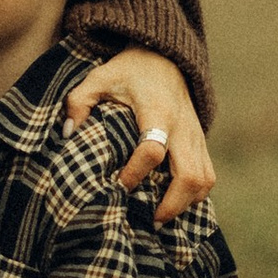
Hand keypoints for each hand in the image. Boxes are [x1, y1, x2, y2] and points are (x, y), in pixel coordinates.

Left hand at [68, 52, 213, 218]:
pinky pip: (208, 175)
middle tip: (151, 220)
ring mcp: (196, 136)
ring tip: (161, 216)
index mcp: (158, 111)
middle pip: (190, 175)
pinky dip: (195, 194)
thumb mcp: (99, 78)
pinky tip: (174, 203)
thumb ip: (79, 101)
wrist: (166, 57)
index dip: (135, 173)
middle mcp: (182, 127)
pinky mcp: (201, 141)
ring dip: (186, 203)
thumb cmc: (129, 71)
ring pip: (205, 179)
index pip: (152, 150)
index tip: (117, 185)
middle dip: (172, 204)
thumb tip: (69, 133)